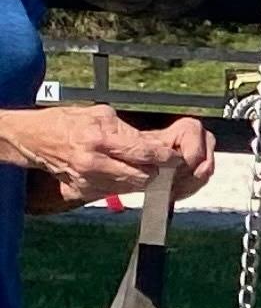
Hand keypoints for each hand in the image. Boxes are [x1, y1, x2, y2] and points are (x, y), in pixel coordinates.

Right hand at [0, 105, 214, 208]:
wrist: (37, 139)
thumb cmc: (71, 122)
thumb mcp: (102, 115)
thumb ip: (129, 132)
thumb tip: (154, 144)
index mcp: (100, 140)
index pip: (142, 154)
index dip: (164, 157)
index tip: (177, 158)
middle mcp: (93, 164)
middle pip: (139, 177)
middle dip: (157, 172)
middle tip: (168, 165)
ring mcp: (86, 182)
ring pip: (129, 188)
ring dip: (143, 180)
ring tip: (150, 169)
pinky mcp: (82, 193)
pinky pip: (113, 192)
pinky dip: (124, 185)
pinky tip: (126, 174)